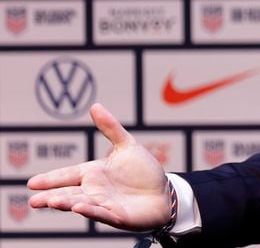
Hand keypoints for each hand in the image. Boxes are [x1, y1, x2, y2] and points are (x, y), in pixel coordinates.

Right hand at [27, 103, 171, 231]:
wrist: (164, 193)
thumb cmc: (143, 171)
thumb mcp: (126, 145)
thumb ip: (110, 128)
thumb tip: (95, 106)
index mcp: (93, 174)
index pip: (68, 175)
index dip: (51, 179)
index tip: (32, 182)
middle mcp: (95, 191)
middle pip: (69, 193)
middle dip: (52, 197)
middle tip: (34, 200)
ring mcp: (105, 205)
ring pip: (82, 204)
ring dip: (67, 204)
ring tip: (52, 202)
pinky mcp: (118, 216)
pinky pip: (102, 214)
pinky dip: (91, 212)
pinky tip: (79, 209)